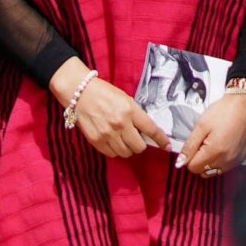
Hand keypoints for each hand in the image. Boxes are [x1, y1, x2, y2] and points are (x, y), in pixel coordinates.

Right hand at [51, 63, 167, 159]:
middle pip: (139, 147)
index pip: (151, 130)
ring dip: (126, 148)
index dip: (161, 140)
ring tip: (121, 139)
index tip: (166, 145)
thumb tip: (147, 132)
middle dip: (139, 144)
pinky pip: (111, 153)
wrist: (79, 92)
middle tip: (134, 138)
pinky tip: (111, 141)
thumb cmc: (104, 93)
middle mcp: (120, 124)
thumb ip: (136, 115)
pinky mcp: (95, 140)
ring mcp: (107, 133)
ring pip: (125, 152)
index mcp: (130, 111)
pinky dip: (114, 150)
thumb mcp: (125, 99)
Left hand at [179, 91, 245, 178]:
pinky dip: (217, 162)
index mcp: (215, 151)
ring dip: (207, 162)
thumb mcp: (200, 127)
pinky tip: (219, 148)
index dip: (188, 158)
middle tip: (202, 144)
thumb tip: (179, 163)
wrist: (243, 107)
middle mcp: (226, 160)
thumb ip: (189, 146)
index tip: (192, 146)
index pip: (193, 168)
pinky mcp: (239, 159)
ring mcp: (234, 161)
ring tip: (210, 145)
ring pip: (212, 172)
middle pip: (202, 171)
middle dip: (198, 160)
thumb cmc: (222, 113)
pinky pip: (223, 168)